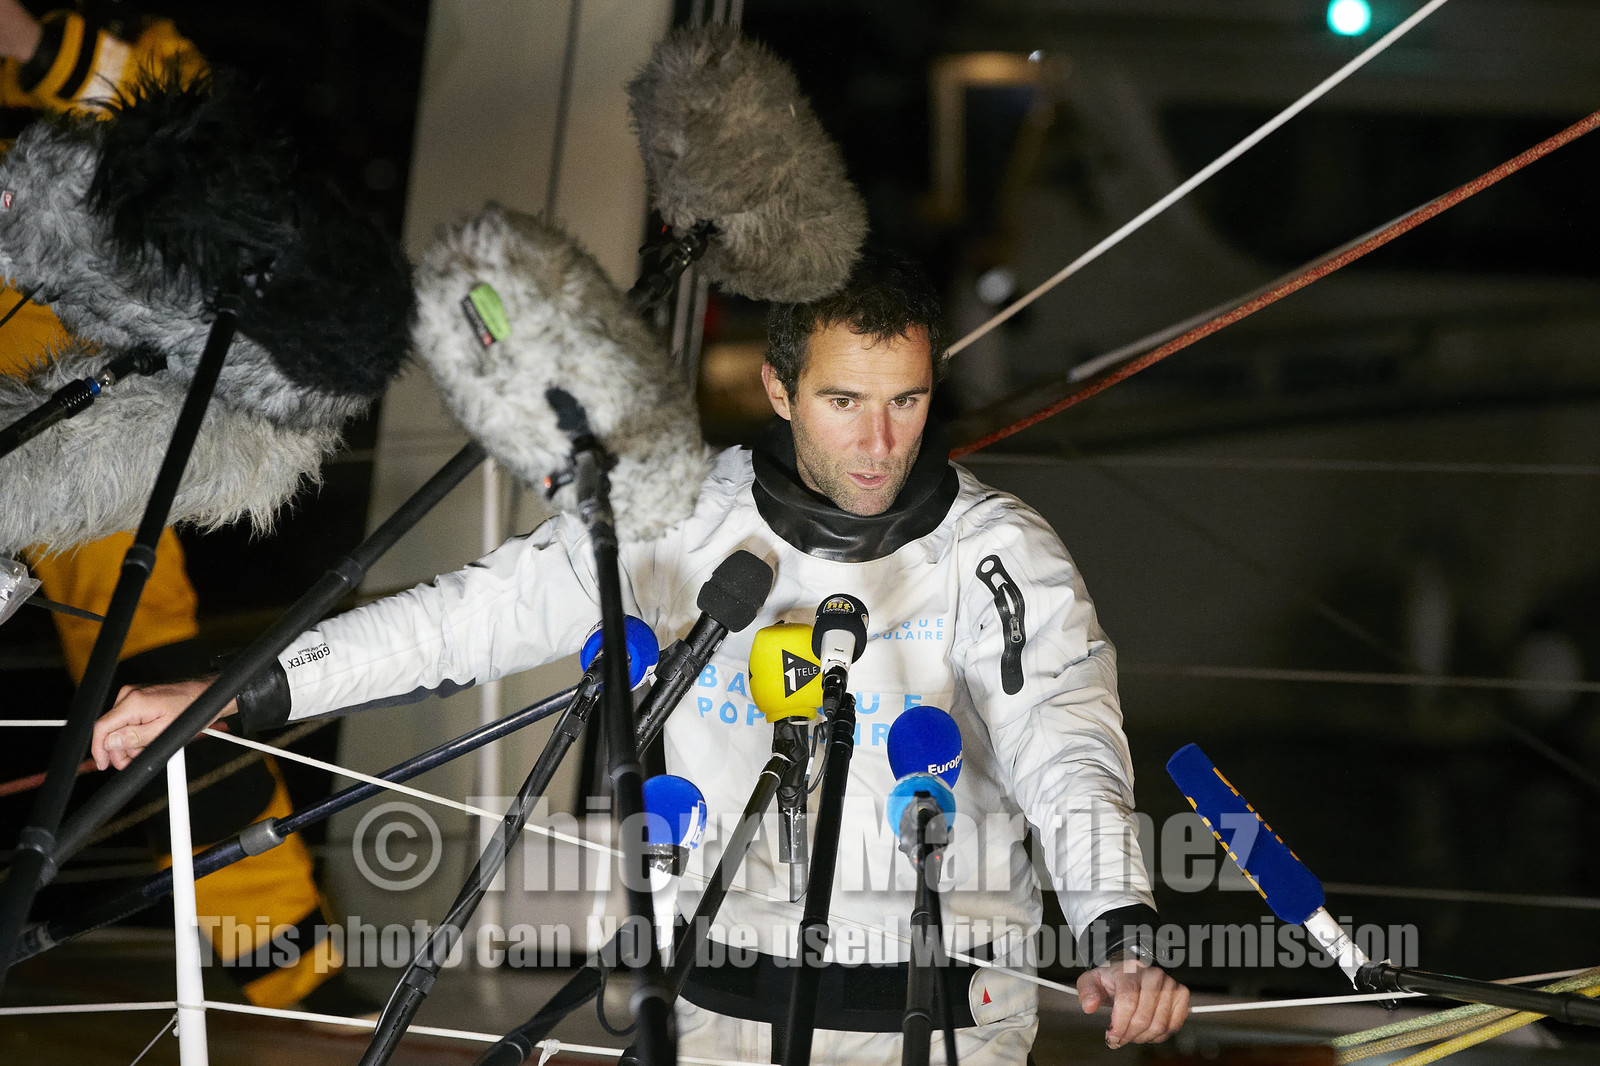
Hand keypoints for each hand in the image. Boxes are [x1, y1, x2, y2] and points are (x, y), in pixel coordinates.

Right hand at [91, 678, 231, 770]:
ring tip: (145, 751)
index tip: (104, 764)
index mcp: (134, 702)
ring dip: (129, 743)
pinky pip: (128, 720)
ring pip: (119, 726)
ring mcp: (133, 695)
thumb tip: (111, 743)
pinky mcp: (139, 697)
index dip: (99, 750)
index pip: (102, 727)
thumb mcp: (164, 731)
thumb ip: (135, 738)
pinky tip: (147, 740)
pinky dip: (135, 733)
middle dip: (119, 750)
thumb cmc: (191, 710)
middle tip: (130, 763)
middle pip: (111, 729)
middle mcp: (129, 695)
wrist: (205, 695)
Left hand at [1077, 957, 1189, 1048]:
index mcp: (1130, 969)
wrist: (1130, 974)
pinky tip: (1146, 1033)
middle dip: (1128, 1035)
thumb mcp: (1091, 981)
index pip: (1127, 1003)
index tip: (1110, 1037)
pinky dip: (1159, 1036)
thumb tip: (1090, 1006)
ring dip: (1142, 1038)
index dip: (1118, 1026)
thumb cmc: (1111, 980)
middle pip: (1143, 1018)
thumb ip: (1086, 992)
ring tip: (1131, 1036)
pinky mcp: (1181, 995)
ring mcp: (1169, 984)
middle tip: (1119, 1040)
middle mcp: (1153, 975)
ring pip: (1159, 1024)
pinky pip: (1173, 1025)